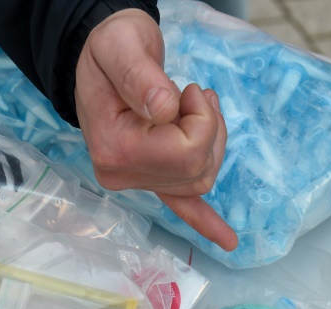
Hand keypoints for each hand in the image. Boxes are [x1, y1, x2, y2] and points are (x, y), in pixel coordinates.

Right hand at [74, 9, 236, 251]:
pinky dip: (205, 222)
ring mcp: (135, 180)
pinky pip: (182, 206)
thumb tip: (165, 109)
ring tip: (196, 107)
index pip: (185, 152)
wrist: (103, 58)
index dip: (201, 119)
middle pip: (196, 170)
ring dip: (212, 142)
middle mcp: (121, 174)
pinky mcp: (151, 178)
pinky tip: (227, 240)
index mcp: (113, 147)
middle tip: (193, 95)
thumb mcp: (120, 46)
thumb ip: (140, 75)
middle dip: (209, 128)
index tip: (188, 90)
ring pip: (201, 179)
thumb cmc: (111, 48)